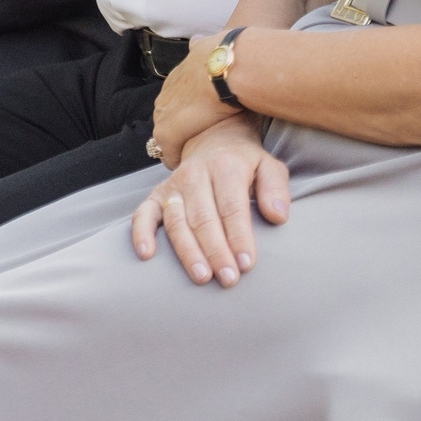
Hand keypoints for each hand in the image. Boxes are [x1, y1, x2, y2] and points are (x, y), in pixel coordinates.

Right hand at [130, 115, 289, 286]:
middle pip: (204, 219)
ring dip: (188, 252)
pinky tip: (147, 256)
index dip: (239, 237)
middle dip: (216, 252)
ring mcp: (173, 185)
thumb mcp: (269, 166)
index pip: (232, 208)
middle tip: (229, 279)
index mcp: (226, 167)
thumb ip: (276, 189)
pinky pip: (143, 214)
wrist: (215, 141)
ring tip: (202, 277)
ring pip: (177, 222)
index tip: (247, 264)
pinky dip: (141, 234)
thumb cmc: (246, 163)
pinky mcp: (156, 195)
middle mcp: (195, 175)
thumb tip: (278, 216)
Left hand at [151, 28, 247, 165]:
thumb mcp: (211, 43)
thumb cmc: (232, 55)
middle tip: (191, 139)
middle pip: (166, 115)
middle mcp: (167, 92)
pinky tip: (185, 161)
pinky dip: (175, 156)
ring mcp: (166, 111)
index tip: (195, 119)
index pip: (174, 97)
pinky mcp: (169, 130)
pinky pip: (168, 148)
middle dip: (177, 127)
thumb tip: (197, 39)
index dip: (184, 110)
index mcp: (178, 75)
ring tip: (188, 154)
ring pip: (166, 132)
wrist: (233, 65)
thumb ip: (202, 45)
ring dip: (176, 143)